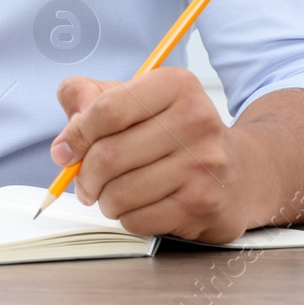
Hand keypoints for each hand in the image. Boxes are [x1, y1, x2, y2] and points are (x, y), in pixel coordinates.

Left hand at [50, 67, 251, 242]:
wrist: (238, 173)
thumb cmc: (173, 134)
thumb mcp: (135, 99)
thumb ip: (89, 99)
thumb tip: (65, 142)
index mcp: (175, 85)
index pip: (108, 109)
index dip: (76, 135)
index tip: (65, 151)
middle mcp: (195, 119)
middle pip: (108, 154)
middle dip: (85, 176)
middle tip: (85, 182)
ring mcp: (203, 164)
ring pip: (120, 192)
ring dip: (104, 200)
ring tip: (112, 194)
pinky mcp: (203, 204)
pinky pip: (139, 219)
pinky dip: (127, 218)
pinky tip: (140, 206)